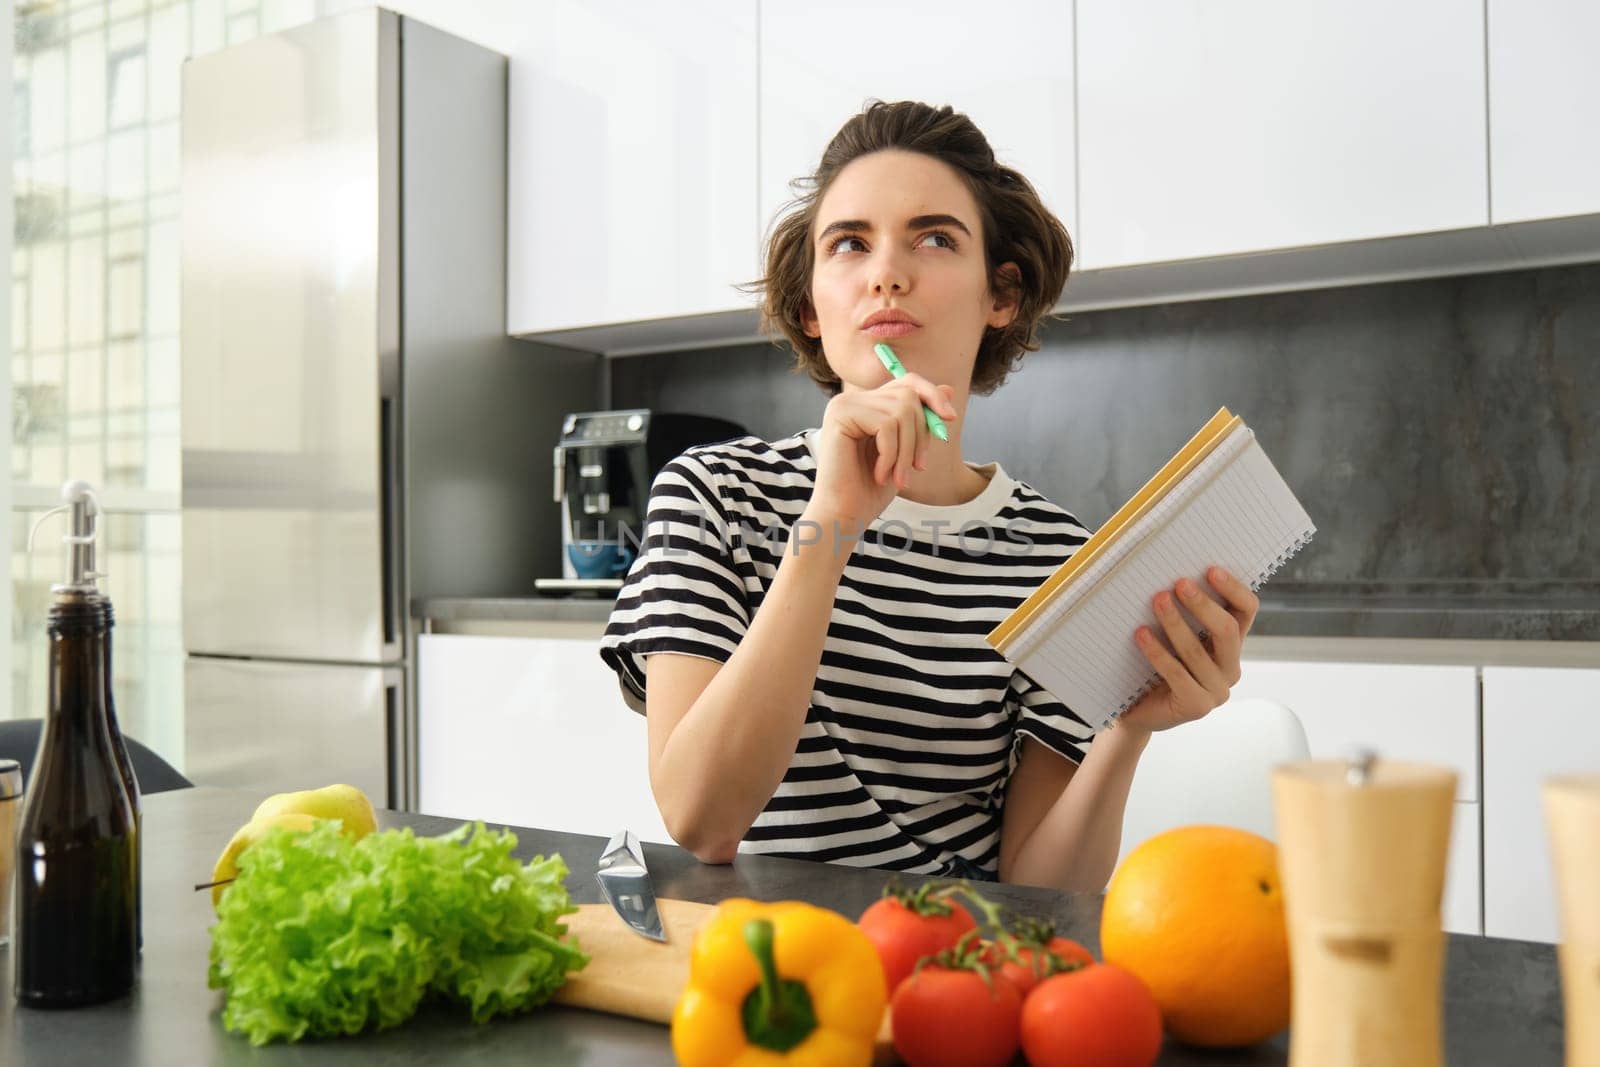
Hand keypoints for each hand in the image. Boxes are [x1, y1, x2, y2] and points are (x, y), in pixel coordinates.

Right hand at [805, 373, 957, 528]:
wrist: (843, 514)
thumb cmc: (872, 488)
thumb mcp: (906, 450)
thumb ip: (921, 420)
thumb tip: (949, 389)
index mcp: (866, 404)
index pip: (907, 382)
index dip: (932, 395)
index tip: (950, 419)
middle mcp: (852, 399)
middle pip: (907, 396)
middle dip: (921, 434)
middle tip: (917, 468)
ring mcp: (843, 404)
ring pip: (900, 412)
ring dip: (907, 451)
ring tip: (898, 477)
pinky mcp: (840, 416)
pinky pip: (885, 425)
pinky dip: (891, 455)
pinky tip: (880, 475)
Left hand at [1117, 565, 1260, 733]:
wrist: (1137, 709)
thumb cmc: (1155, 666)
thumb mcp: (1174, 637)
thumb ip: (1184, 614)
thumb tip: (1174, 577)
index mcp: (1230, 645)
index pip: (1246, 611)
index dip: (1233, 589)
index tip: (1210, 569)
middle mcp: (1230, 668)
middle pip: (1227, 630)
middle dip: (1203, 604)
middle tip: (1179, 583)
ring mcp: (1216, 691)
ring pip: (1197, 651)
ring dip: (1175, 623)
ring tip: (1156, 601)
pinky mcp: (1196, 707)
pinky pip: (1176, 673)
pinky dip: (1157, 651)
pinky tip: (1141, 634)